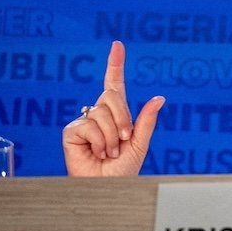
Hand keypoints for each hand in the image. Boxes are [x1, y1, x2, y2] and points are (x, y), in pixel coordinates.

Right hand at [61, 41, 164, 176]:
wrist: (108, 186)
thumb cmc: (123, 168)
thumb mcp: (140, 142)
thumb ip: (146, 120)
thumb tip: (159, 98)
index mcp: (117, 113)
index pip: (114, 84)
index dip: (115, 64)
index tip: (117, 45)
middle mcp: (99, 113)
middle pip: (111, 96)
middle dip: (123, 119)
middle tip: (124, 140)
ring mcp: (84, 121)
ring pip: (102, 113)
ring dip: (111, 136)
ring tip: (109, 151)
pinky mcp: (72, 131)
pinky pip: (89, 125)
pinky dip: (99, 140)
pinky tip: (97, 152)